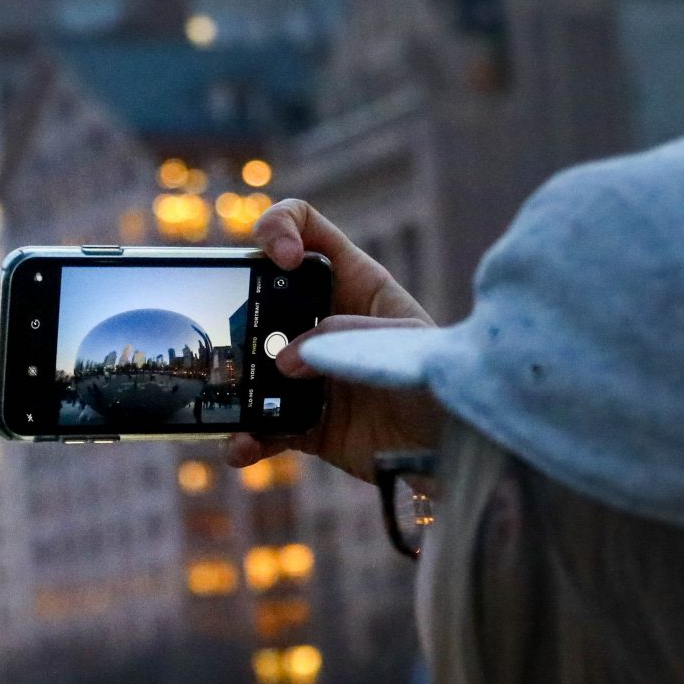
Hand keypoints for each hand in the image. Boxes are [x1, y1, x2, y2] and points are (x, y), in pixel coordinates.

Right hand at [225, 199, 442, 483]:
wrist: (452, 454)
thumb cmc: (444, 384)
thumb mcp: (401, 344)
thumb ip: (340, 338)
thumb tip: (284, 362)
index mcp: (354, 283)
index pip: (305, 229)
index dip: (281, 230)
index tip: (282, 260)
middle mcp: (322, 322)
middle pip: (262, 297)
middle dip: (240, 312)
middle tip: (245, 341)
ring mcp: (308, 372)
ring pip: (252, 364)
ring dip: (234, 383)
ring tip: (231, 404)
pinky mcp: (302, 420)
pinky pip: (261, 424)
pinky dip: (246, 437)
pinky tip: (242, 447)